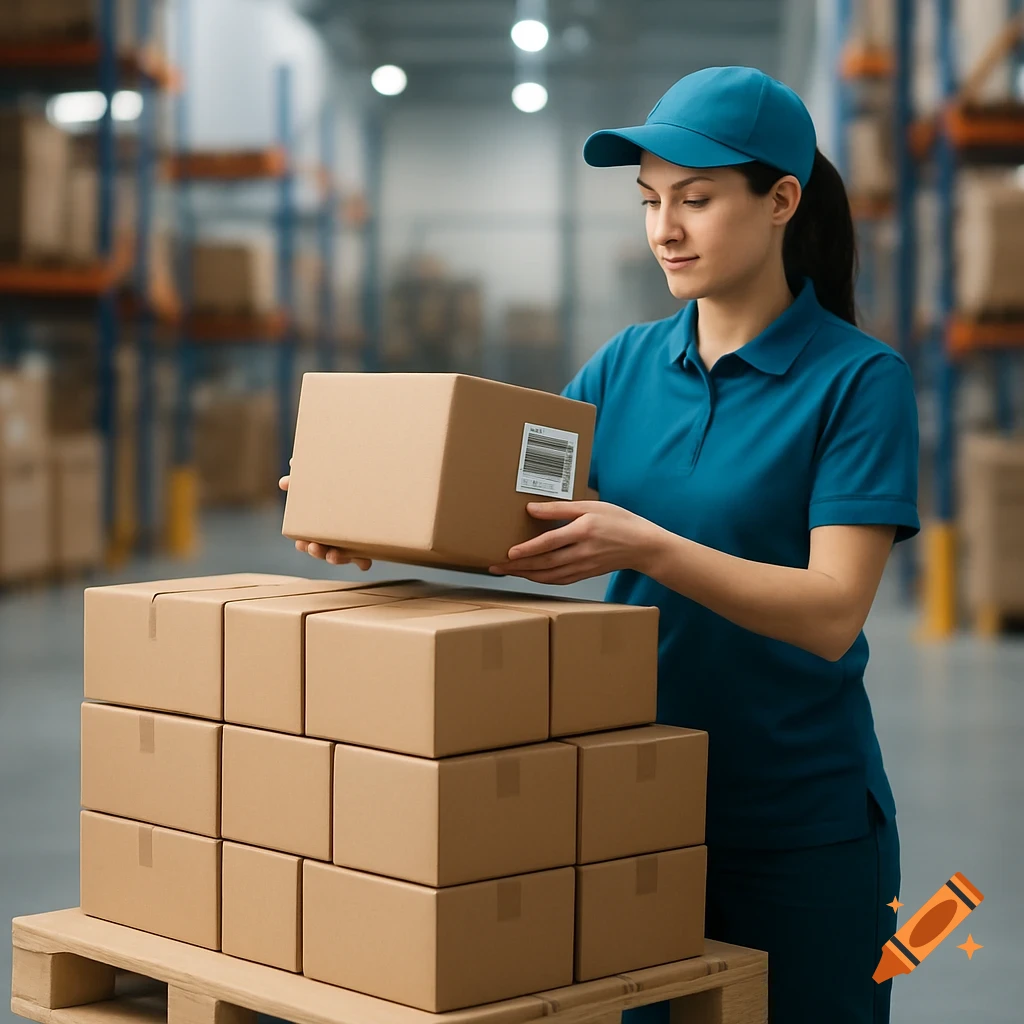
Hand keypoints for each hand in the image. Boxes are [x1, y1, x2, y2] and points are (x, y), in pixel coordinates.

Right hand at [278, 469, 372, 571]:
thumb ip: (303, 480)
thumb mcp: (322, 479)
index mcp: (323, 526)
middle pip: (323, 550)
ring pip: (341, 556)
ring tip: (333, 555)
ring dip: (335, 558)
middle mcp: (336, 538)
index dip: (305, 543)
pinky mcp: (369, 546)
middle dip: (316, 551)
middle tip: (312, 547)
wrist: (374, 483)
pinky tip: (364, 563)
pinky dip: (362, 562)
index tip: (302, 543)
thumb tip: (287, 476)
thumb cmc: (343, 482)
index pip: (309, 539)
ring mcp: (352, 544)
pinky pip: (364, 559)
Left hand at [488, 500, 662, 584]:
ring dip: (525, 575)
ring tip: (506, 572)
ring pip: (549, 575)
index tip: (509, 552)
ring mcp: (584, 567)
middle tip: (495, 566)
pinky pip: (559, 580)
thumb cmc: (619, 521)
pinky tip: (529, 576)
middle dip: (518, 566)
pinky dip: (541, 580)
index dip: (528, 549)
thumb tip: (531, 508)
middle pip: (544, 563)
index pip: (550, 543)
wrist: (643, 546)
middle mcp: (582, 552)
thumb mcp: (591, 506)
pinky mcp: (585, 574)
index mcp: (584, 531)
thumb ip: (560, 508)